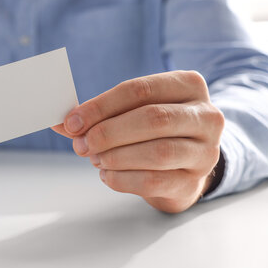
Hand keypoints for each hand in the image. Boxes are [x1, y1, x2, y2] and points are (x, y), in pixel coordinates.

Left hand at [52, 71, 224, 212]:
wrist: (182, 165)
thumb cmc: (152, 131)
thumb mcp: (131, 112)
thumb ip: (100, 113)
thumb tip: (61, 121)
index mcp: (188, 85)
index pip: (138, 90)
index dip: (100, 106)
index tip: (72, 121)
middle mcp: (206, 115)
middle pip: (152, 118)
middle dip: (108, 132)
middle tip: (81, 144)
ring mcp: (206, 151)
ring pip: (157, 152)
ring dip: (115, 156)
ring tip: (94, 158)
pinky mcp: (194, 182)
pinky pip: (154, 180)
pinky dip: (122, 178)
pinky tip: (107, 174)